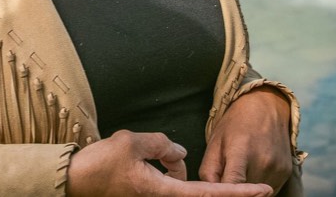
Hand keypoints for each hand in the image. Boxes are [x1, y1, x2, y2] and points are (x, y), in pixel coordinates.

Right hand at [67, 130, 273, 196]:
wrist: (72, 181)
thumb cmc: (99, 165)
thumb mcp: (131, 142)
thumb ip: (161, 144)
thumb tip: (178, 152)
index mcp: (165, 191)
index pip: (211, 193)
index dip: (239, 192)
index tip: (263, 191)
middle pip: (194, 187)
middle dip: (198, 174)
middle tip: (174, 159)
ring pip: (176, 181)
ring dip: (168, 164)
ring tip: (135, 153)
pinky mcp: (143, 195)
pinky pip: (163, 181)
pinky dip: (159, 168)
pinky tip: (136, 159)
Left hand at [199, 87, 292, 192]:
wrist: (266, 108)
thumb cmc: (235, 124)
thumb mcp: (215, 142)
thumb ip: (209, 170)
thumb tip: (211, 192)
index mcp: (241, 150)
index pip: (233, 184)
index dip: (224, 192)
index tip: (218, 191)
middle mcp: (263, 161)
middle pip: (244, 192)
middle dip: (233, 190)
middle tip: (226, 176)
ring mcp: (277, 169)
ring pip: (256, 194)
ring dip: (246, 189)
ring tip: (240, 170)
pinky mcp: (286, 173)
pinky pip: (268, 191)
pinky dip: (257, 187)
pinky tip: (252, 170)